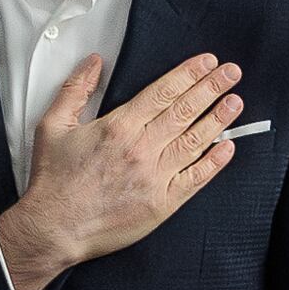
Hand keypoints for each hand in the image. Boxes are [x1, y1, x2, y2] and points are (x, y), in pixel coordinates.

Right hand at [0, 49, 242, 289]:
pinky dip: (214, 162)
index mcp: (119, 127)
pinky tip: (228, 146)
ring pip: (195, 141)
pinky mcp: (162, 203)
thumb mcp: (53, 125)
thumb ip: (75, 89)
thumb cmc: (53, 179)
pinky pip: (195, 178)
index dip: (189, 74)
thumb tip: (94, 61)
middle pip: (185, 110)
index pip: (163, 92)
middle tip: (232, 73)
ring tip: (236, 101)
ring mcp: (155, 177)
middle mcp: (142, 149)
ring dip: (218, 119)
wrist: (54, 228)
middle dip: (212, 88)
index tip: (207, 62)